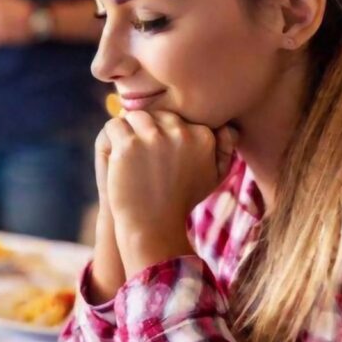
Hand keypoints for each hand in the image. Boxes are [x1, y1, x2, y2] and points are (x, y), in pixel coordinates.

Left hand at [103, 111, 236, 274]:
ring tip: (128, 153)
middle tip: (140, 153)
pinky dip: (112, 137)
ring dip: (129, 131)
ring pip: (135, 116)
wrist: (154, 227)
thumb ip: (224, 151)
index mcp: (203, 136)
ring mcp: (154, 137)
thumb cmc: (181, 202)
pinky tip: (115, 154)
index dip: (164, 131)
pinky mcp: (128, 145)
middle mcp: (181, 133)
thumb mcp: (213, 178)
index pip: (177, 116)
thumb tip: (229, 128)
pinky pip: (115, 125)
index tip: (158, 152)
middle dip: (147, 130)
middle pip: (157, 114)